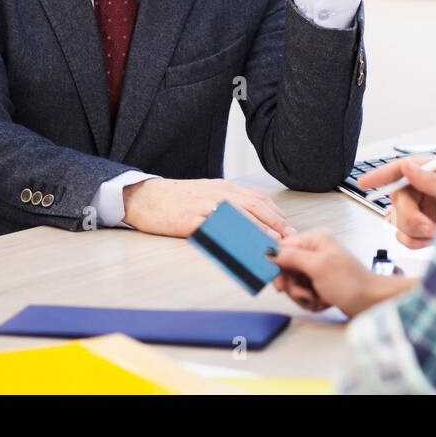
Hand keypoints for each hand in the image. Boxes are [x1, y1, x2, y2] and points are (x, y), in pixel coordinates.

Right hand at [121, 178, 294, 240]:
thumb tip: (253, 223)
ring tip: (273, 244)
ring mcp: (203, 206)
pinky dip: (229, 238)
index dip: (277, 215)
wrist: (144, 197)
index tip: (291, 229)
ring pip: (238, 216)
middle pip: (254, 207)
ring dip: (258, 231)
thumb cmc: (178, 199)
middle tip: (290, 240)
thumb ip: (229, 205)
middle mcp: (218, 193)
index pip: (259, 199)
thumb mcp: (207, 195)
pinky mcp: (188, 220)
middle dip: (275, 224)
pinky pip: (212, 230)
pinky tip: (240, 248)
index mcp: (225, 188)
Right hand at [269, 229, 412, 316]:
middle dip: (295, 287)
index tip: (280, 284)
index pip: (281, 249)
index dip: (277, 268)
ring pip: (293, 284)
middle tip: (307, 292)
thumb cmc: (352, 283)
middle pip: (285, 270)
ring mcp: (317, 268)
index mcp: (314, 239)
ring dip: (304, 296)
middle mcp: (315, 251)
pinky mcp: (319, 282)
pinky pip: (303, 292)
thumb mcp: (318, 267)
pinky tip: (324, 300)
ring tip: (320, 297)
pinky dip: (311, 300)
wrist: (372, 302)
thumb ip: (292, 257)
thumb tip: (269, 251)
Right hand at [359, 155, 435, 248]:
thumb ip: (434, 181)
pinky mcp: (424, 229)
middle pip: (398, 196)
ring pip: (399, 219)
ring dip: (415, 230)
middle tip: (425, 226)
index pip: (404, 167)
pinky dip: (416, 241)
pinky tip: (434, 239)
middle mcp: (429, 189)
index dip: (382, 173)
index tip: (365, 182)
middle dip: (408, 214)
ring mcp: (425, 209)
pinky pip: (405, 236)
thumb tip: (409, 168)